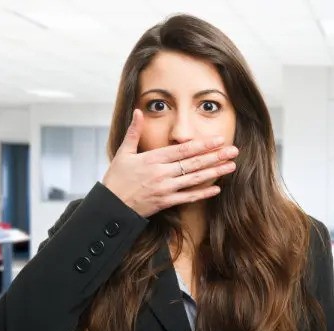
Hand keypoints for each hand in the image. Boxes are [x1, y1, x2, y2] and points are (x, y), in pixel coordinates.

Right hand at [102, 109, 238, 217]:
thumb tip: (138, 111)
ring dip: (214, 172)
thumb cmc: (116, 178)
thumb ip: (134, 132)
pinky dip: (202, 194)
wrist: (111, 205)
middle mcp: (162, 173)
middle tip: (233, 150)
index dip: (202, 145)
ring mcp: (165, 189)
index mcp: (153, 159)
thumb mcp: (123, 152)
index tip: (219, 139)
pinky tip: (216, 189)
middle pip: (193, 163)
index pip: (182, 150)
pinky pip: (187, 198)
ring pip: (194, 179)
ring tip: (231, 166)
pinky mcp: (165, 202)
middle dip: (215, 156)